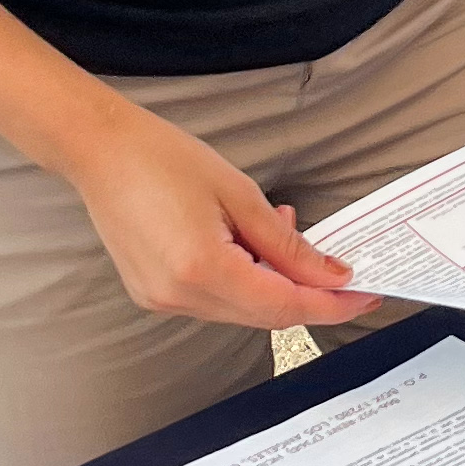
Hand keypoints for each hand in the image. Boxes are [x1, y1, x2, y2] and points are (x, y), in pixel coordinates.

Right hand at [69, 100, 382, 331]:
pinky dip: (245, 281)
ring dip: (275, 284)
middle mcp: (179, 295)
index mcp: (201, 268)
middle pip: (266, 316)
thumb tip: (331, 274)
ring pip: (243, 311)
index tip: (365, 296)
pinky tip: (248, 245)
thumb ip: (288, 244)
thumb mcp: (239, 193)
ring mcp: (162, 300)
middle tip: (338, 267)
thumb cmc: (161, 158)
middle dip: (308, 295)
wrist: (98, 150)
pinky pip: (217, 301)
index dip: (331, 305)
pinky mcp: (154, 295)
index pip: (285, 305)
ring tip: (281, 234)